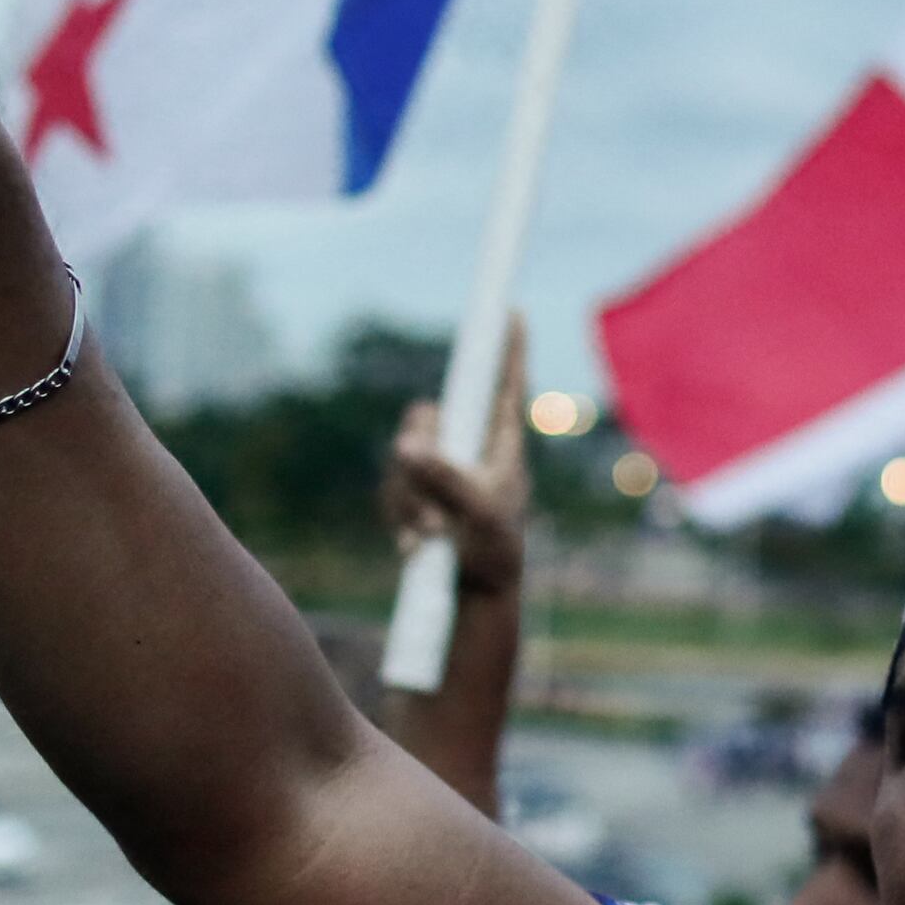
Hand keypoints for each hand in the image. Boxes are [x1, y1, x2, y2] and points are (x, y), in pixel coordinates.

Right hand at [383, 317, 533, 592]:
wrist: (472, 595)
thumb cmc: (493, 551)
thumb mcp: (477, 514)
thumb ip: (445, 479)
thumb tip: (406, 445)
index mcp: (501, 443)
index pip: (505, 386)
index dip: (509, 348)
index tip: (513, 309)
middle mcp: (468, 446)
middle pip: (431, 413)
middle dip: (419, 453)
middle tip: (426, 493)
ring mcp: (438, 467)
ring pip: (404, 452)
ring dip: (409, 496)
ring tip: (430, 534)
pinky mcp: (414, 491)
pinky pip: (391, 484)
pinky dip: (399, 513)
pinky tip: (415, 545)